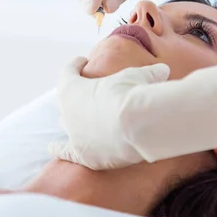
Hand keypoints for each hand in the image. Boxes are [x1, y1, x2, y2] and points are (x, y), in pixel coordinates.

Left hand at [49, 57, 171, 169]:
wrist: (137, 125)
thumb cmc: (132, 94)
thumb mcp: (139, 76)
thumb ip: (148, 74)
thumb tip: (163, 71)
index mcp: (72, 87)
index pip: (69, 71)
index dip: (76, 65)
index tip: (83, 61)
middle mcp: (67, 111)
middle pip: (66, 100)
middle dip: (76, 95)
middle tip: (88, 92)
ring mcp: (73, 134)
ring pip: (67, 125)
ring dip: (72, 120)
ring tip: (80, 117)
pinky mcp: (83, 155)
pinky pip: (65, 152)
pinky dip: (59, 149)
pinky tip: (53, 147)